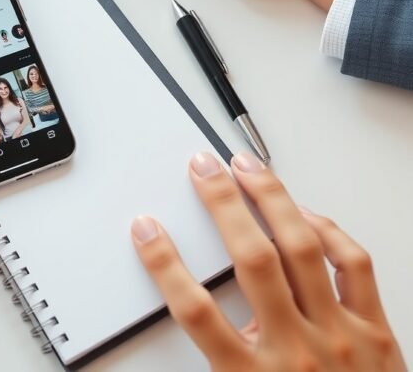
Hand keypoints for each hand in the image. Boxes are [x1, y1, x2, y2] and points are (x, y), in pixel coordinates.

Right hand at [130, 152, 404, 371]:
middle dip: (221, 204)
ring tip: (248, 169)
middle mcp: (295, 350)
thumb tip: (191, 308)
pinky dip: (328, 230)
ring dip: (271, 199)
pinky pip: (353, 265)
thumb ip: (218, 358)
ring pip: (301, 249)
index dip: (163, 263)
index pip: (194, 308)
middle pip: (251, 260)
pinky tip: (305, 212)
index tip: (146, 229)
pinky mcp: (376, 329)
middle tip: (202, 169)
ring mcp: (339, 335)